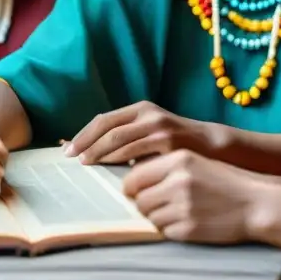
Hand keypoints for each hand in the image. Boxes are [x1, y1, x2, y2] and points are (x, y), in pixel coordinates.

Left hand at [66, 100, 224, 164]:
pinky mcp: (168, 143)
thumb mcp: (152, 133)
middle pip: (107, 128)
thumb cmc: (177, 144)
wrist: (212, 147)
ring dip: (98, 153)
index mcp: (141, 109)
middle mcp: (148, 114)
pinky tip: (110, 170)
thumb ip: (128, 138)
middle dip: (86, 143)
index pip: (104, 119)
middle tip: (70, 158)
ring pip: (118, 140)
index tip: (67, 147)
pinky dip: (119, 161)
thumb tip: (90, 151)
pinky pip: (136, 153)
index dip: (84, 133)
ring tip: (85, 165)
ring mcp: (158, 127)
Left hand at [122, 149, 272, 242]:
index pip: (133, 178)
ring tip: (178, 213)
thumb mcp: (196, 162)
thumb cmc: (226, 181)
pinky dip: (172, 229)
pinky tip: (188, 222)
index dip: (131, 188)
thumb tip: (133, 181)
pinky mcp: (188, 229)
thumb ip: (165, 168)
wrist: (257, 203)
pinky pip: (164, 232)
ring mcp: (182, 207)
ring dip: (158, 218)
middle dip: (145, 205)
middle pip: (139, 200)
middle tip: (161, 205)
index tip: (136, 192)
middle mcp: (177, 182)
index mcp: (177, 160)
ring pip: (149, 218)